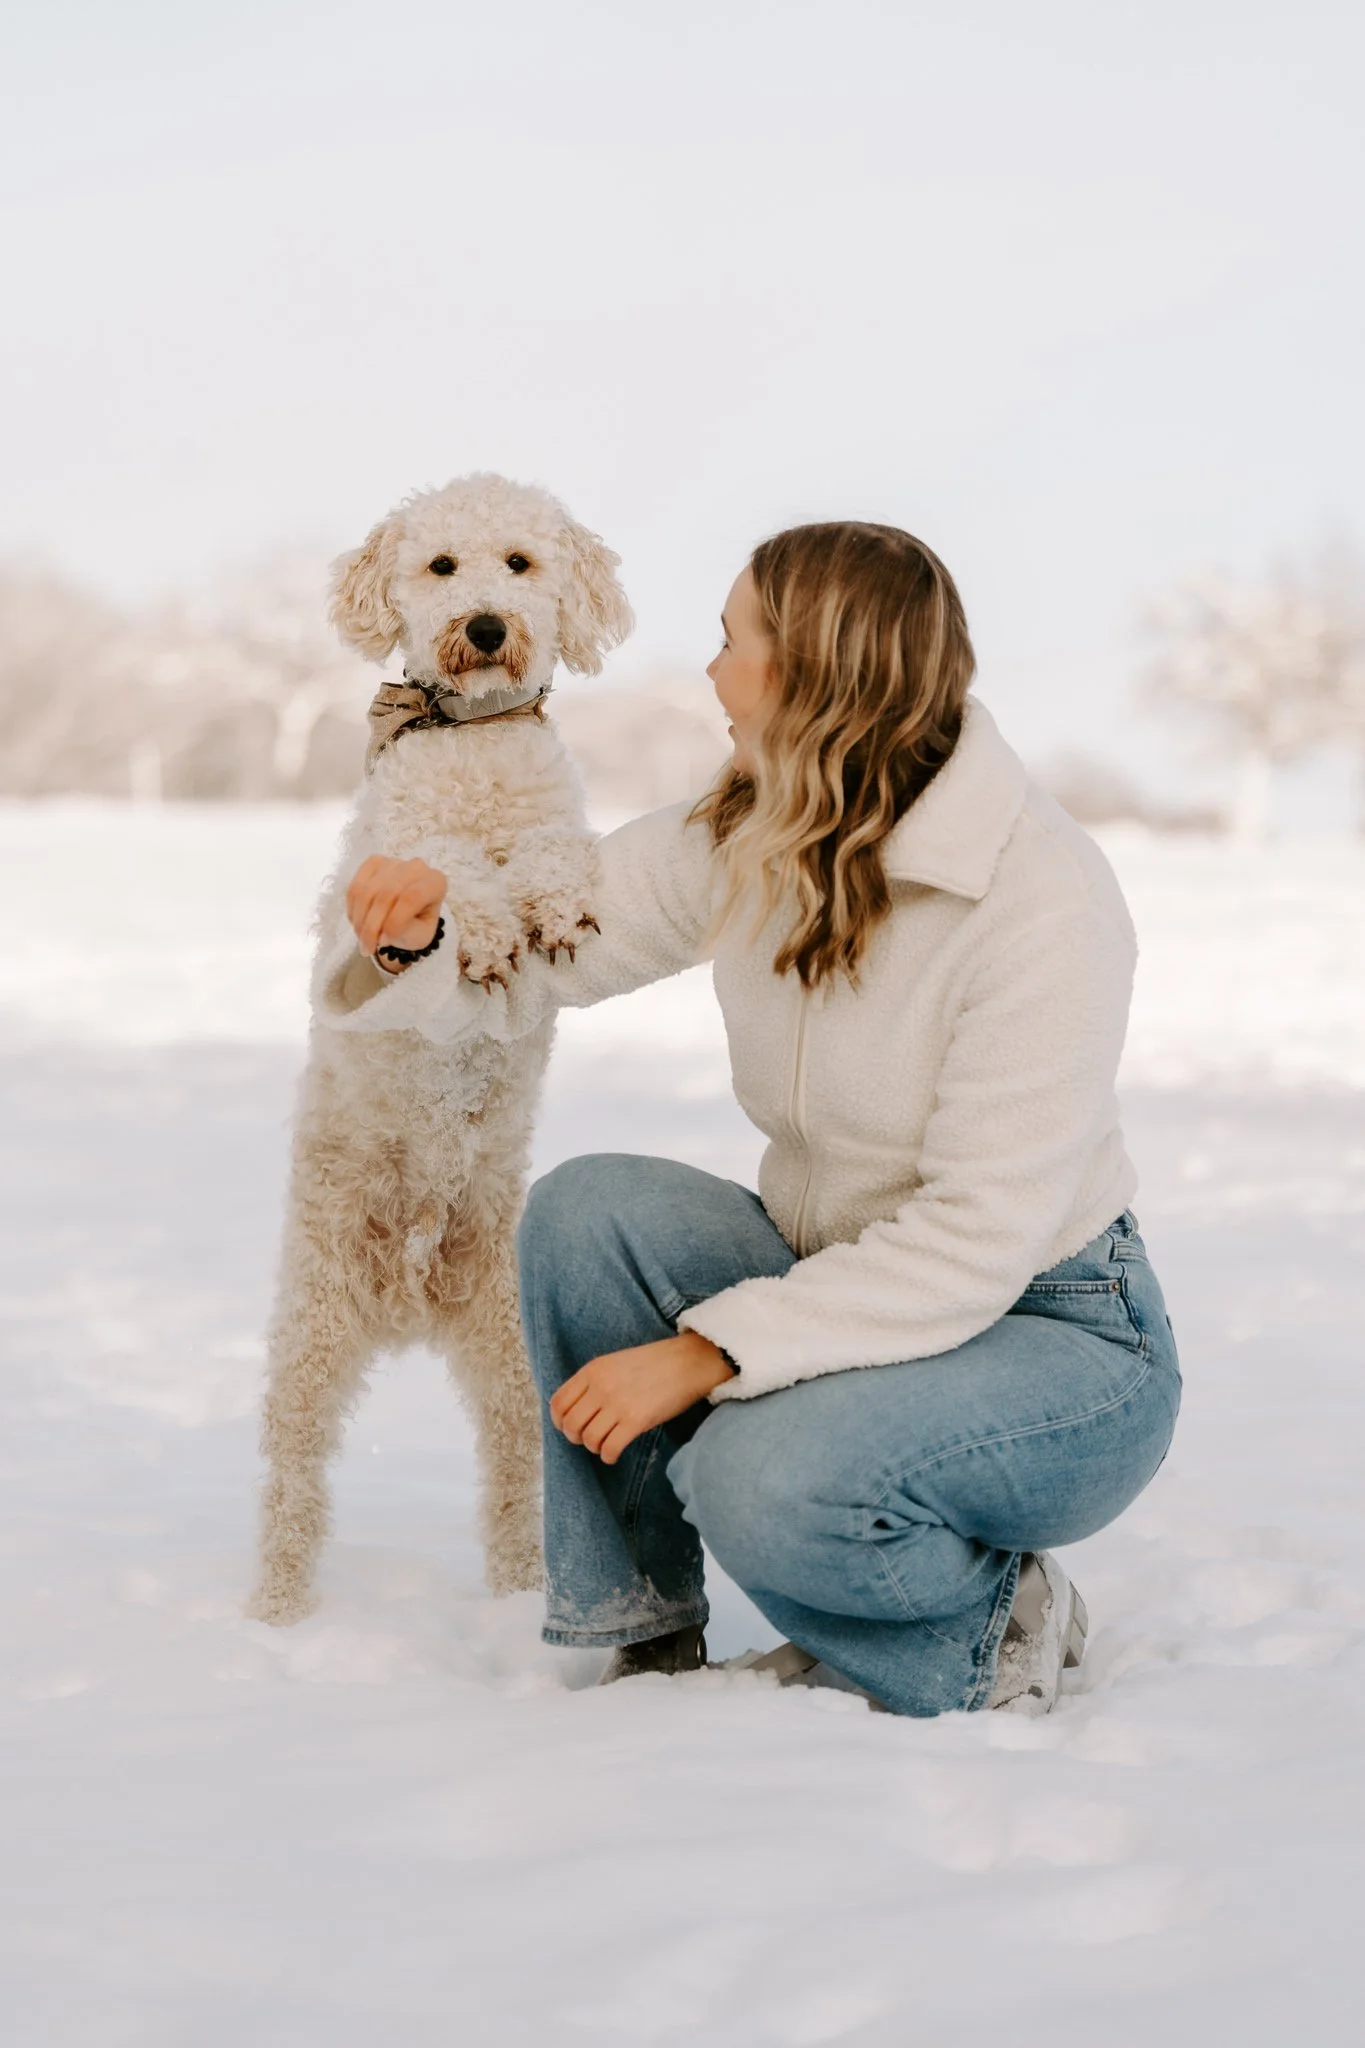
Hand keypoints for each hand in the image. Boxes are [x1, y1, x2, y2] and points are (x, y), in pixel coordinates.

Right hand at [346, 856, 446, 955]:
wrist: (406, 917)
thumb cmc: (416, 926)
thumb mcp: (419, 935)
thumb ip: (407, 931)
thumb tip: (383, 932)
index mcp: (435, 883)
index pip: (412, 897)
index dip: (395, 920)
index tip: (384, 941)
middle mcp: (416, 867)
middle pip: (386, 894)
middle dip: (372, 926)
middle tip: (367, 947)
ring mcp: (393, 863)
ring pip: (367, 891)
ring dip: (360, 920)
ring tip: (362, 939)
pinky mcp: (373, 863)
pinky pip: (355, 887)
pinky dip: (353, 909)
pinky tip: (358, 923)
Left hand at [549, 1332, 735, 1463]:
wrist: (689, 1362)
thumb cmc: (654, 1364)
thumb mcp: (616, 1363)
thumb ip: (594, 1381)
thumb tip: (577, 1410)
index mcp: (593, 1370)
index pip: (558, 1402)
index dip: (559, 1421)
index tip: (568, 1427)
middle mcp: (601, 1386)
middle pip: (570, 1424)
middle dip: (576, 1438)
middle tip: (589, 1438)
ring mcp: (618, 1403)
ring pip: (588, 1439)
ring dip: (594, 1447)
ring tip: (605, 1444)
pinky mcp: (636, 1420)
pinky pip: (609, 1448)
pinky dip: (608, 1456)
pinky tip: (615, 1453)